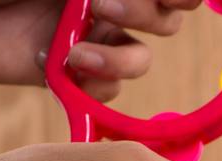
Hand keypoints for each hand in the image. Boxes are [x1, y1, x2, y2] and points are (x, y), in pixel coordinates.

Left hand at [0, 0, 201, 101]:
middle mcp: (104, 4)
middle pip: (165, 20)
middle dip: (146, 16)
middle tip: (101, 6)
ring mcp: (90, 40)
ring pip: (140, 59)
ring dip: (119, 61)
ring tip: (77, 56)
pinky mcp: (72, 76)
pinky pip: (108, 90)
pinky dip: (91, 84)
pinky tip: (55, 67)